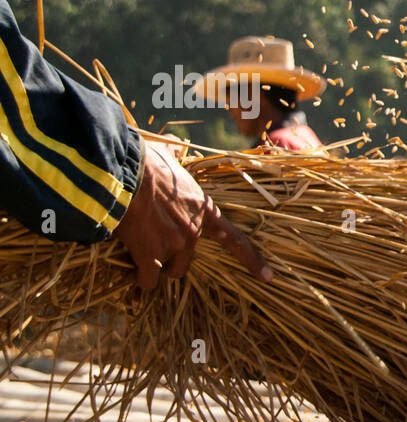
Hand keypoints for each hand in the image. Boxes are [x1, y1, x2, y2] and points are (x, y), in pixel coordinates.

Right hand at [115, 140, 272, 289]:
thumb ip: (175, 154)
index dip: (252, 259)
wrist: (125, 173)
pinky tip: (133, 271)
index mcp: (204, 211)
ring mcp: (175, 245)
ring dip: (155, 266)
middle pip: (187, 261)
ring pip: (167, 271)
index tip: (267, 277)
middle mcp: (194, 231)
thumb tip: (171, 141)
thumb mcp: (168, 156)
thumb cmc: (144, 162)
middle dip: (172, 258)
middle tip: (152, 243)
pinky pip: (148, 280)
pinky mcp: (152, 255)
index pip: (235, 240)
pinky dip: (141, 279)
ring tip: (138, 250)